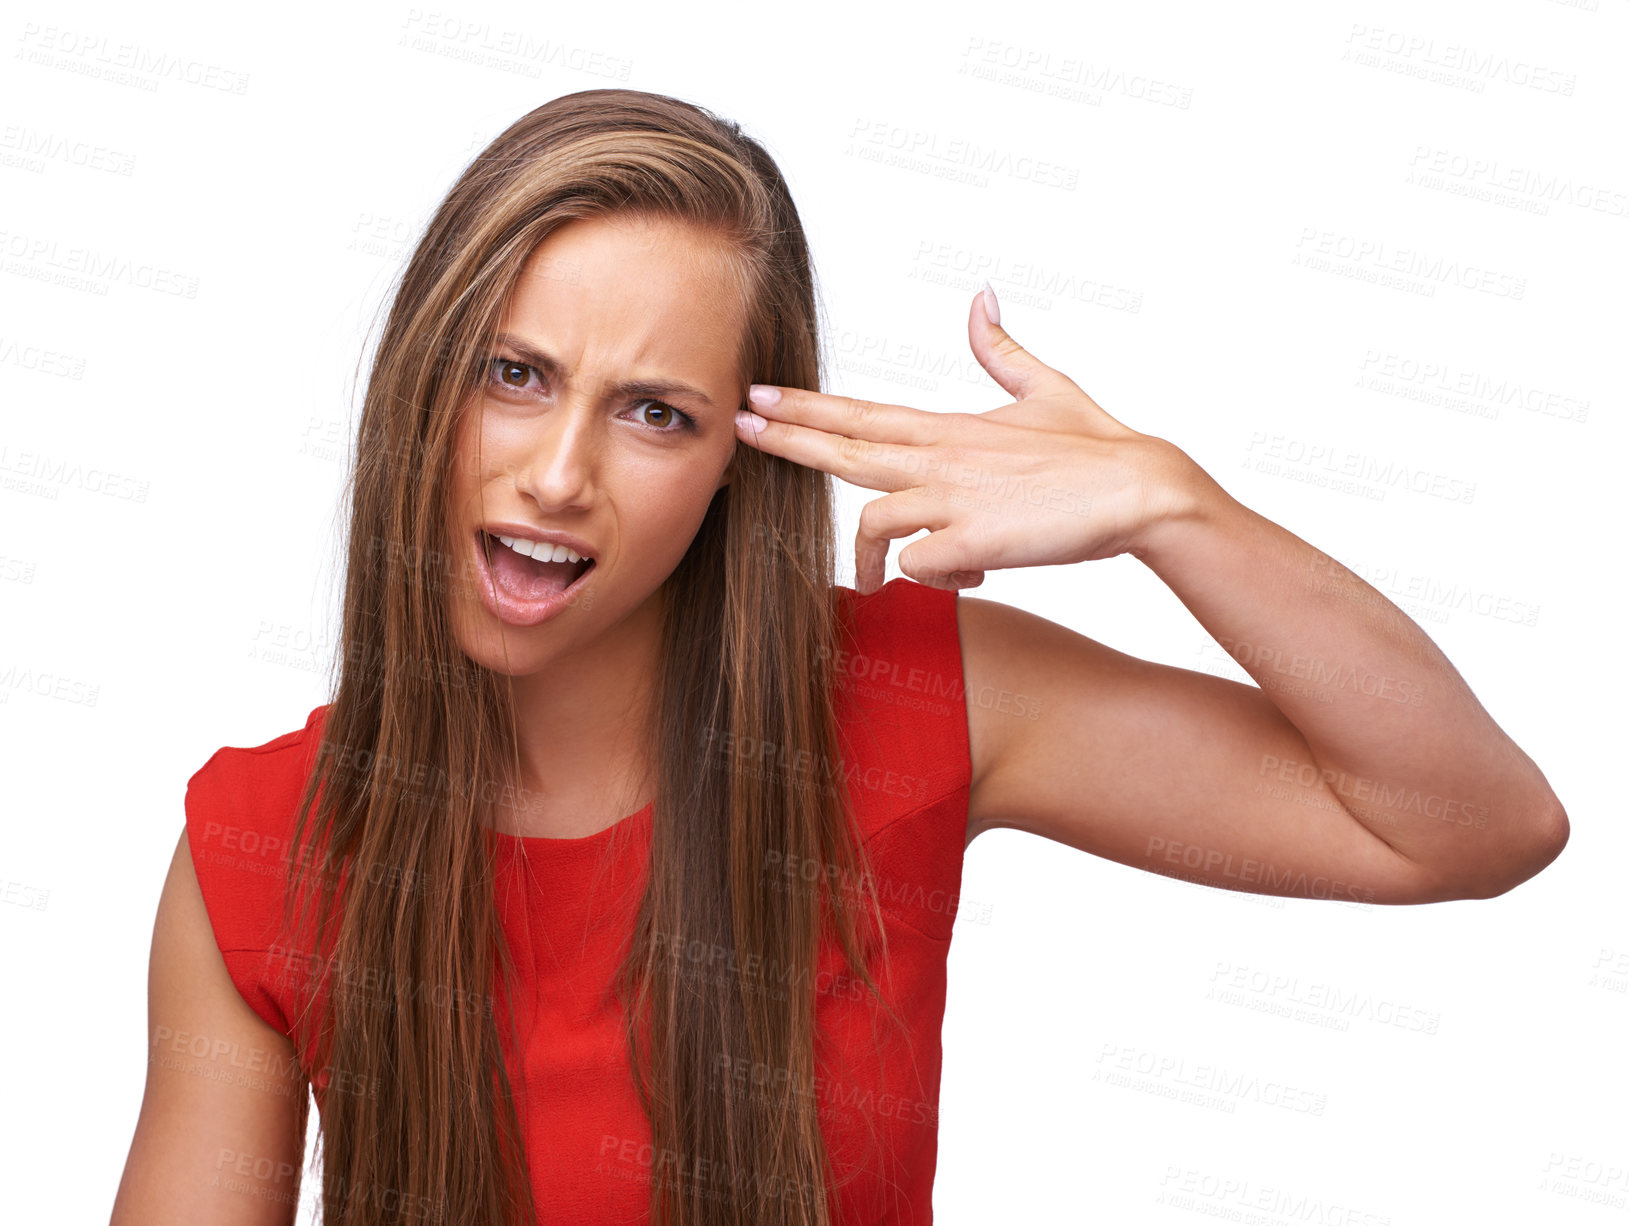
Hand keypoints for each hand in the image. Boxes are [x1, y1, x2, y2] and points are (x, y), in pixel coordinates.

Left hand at [732, 286, 1208, 593]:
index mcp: (951, 428)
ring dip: (869, 556)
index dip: (807, 407)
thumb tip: (980, 297)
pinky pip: (917, 564)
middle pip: (847, 447)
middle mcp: (943, 458)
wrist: (1144, 492)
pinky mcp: (974, 542)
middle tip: (741, 427)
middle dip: (789, 439)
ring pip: (873, 519)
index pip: (862, 414)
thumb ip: (1001, 350)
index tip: (761, 396)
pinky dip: (926, 579)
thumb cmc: (1097, 448)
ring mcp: (955, 499)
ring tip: (874, 582)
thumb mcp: (1046, 388)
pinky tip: (960, 582)